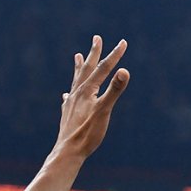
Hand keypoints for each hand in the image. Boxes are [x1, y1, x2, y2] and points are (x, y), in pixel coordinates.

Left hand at [55, 35, 129, 157]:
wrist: (68, 152)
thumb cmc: (88, 133)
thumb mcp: (104, 111)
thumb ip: (115, 90)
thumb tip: (125, 71)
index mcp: (88, 90)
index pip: (103, 68)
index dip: (115, 55)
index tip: (123, 42)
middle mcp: (77, 93)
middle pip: (87, 69)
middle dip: (94, 53)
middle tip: (96, 38)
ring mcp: (71, 103)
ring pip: (76, 81)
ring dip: (79, 68)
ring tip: (78, 56)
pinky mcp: (67, 114)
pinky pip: (68, 98)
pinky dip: (70, 92)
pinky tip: (66, 95)